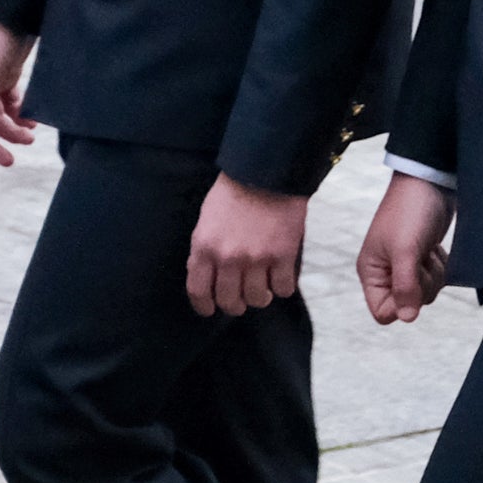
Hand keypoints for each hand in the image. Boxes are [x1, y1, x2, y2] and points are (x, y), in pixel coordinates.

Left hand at [186, 174, 306, 315]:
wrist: (266, 173)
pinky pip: (283, 288)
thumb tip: (207, 276)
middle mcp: (229, 258)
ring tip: (263, 289)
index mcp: (205, 248)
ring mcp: (258, 259)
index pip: (199, 291)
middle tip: (241, 300)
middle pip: (230, 301)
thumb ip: (205, 250)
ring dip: (260, 298)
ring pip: (258, 299)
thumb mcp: (206, 220)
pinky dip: (283, 287)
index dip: (204, 306)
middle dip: (235, 305)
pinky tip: (281, 277)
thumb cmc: (234, 193)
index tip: (210, 310)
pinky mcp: (283, 256)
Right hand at [357, 170, 452, 324]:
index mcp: (371, 272)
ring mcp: (406, 265)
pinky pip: (436, 278)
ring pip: (425, 292)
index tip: (412, 283)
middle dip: (422, 285)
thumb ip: (405, 286)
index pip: (382, 312)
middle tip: (420, 258)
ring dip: (433, 273)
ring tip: (427, 248)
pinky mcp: (423, 257)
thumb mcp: (405, 250)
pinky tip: (434, 246)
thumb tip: (407, 318)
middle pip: (408, 304)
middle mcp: (386, 272)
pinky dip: (440, 265)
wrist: (430, 181)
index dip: (400, 305)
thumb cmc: (410, 211)